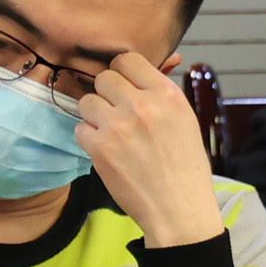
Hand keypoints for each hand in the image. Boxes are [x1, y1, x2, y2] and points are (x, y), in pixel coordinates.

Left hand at [72, 53, 223, 247]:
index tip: (124, 87)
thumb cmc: (186, 166)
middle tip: (116, 113)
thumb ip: (163, 92)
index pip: (127, 59)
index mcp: (166, 94)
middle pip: (103, 78)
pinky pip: (80, 128)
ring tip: (110, 133)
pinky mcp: (100, 148)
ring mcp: (118, 126)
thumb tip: (166, 58)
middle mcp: (142, 104)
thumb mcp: (185, 119)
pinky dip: (88, 139)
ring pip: (87, 101)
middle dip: (107, 94)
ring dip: (94, 116)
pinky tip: (105, 150)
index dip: (122, 72)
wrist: (178, 208)